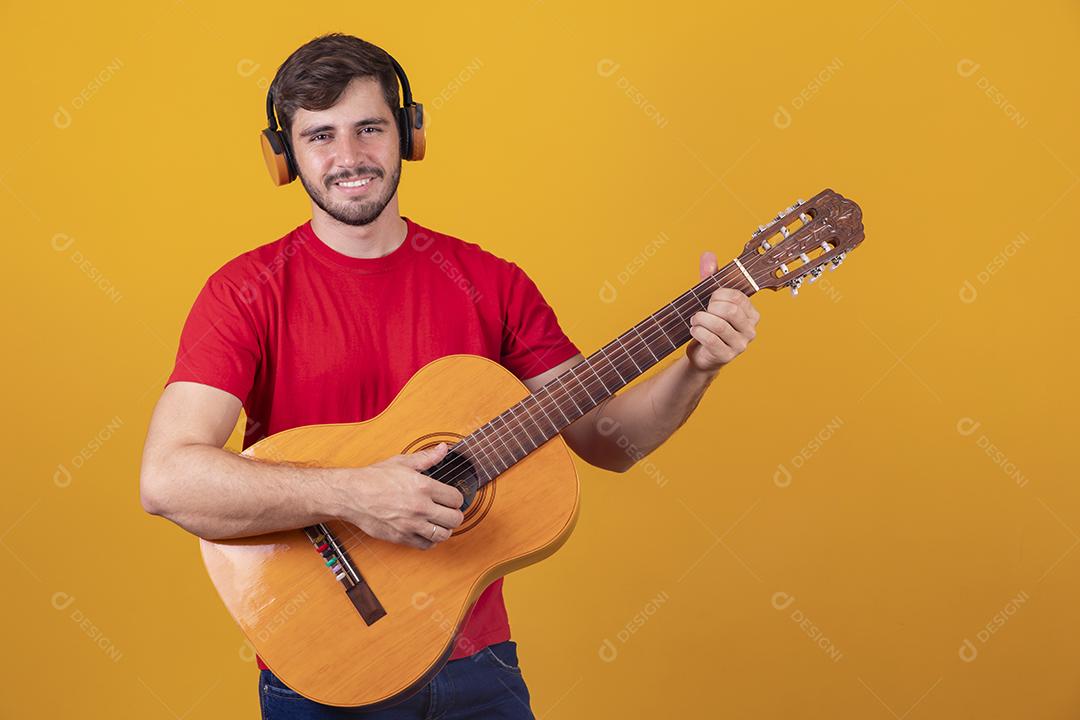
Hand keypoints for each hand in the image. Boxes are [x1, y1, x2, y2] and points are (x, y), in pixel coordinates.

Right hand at [342, 442, 464, 549]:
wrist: (351, 495)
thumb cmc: (374, 478)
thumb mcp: (402, 462)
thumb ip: (427, 457)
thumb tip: (443, 449)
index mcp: (423, 487)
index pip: (456, 498)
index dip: (457, 498)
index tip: (452, 498)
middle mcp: (420, 507)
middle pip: (454, 519)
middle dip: (455, 515)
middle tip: (449, 511)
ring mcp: (411, 524)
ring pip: (443, 535)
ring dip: (444, 529)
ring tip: (439, 522)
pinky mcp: (401, 537)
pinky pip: (426, 545)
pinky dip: (430, 541)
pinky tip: (426, 532)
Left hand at [686, 251, 760, 373]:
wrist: (702, 354)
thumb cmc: (709, 324)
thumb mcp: (710, 299)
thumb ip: (710, 277)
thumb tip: (708, 255)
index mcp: (752, 313)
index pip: (737, 297)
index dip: (719, 294)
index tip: (710, 299)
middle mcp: (750, 329)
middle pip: (730, 311)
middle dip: (710, 308)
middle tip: (702, 311)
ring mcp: (740, 345)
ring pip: (718, 325)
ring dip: (700, 320)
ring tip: (695, 320)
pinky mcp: (726, 356)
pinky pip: (710, 339)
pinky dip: (697, 331)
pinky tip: (694, 330)